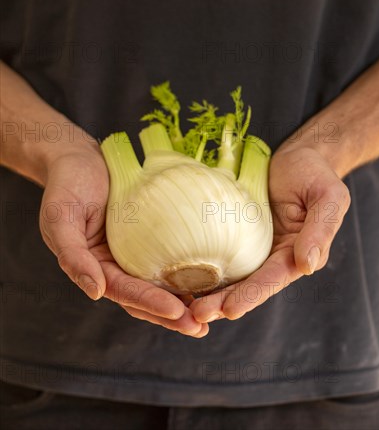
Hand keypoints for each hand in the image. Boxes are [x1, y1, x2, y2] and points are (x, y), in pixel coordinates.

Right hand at [39, 146, 207, 337]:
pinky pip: (169, 254)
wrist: (78, 157)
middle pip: (145, 296)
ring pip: (160, 281)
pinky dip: (186, 268)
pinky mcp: (149, 233)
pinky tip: (209, 276)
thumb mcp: (61, 218)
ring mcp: (133, 251)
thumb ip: (72, 255)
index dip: (149, 304)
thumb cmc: (66, 184)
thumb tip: (96, 292)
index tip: (177, 312)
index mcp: (95, 266)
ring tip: (210, 314)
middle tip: (199, 328)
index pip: (124, 292)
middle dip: (171, 315)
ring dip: (183, 299)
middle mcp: (116, 264)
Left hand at [190, 145, 350, 322]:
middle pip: (247, 284)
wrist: (298, 156)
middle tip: (197, 314)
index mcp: (297, 254)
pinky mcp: (236, 231)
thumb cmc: (316, 174)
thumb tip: (308, 266)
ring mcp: (253, 245)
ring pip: (230, 274)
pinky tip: (182, 274)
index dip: (252, 296)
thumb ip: (320, 230)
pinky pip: (219, 250)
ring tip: (186, 305)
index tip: (230, 310)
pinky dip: (203, 264)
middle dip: (223, 302)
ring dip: (209, 291)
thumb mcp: (328, 198)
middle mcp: (274, 256)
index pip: (273, 280)